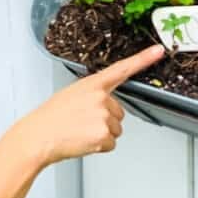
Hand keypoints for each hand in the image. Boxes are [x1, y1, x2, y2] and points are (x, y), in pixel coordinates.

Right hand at [21, 45, 164, 167]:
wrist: (38, 136)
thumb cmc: (51, 117)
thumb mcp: (71, 95)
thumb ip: (92, 94)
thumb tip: (105, 104)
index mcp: (92, 84)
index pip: (123, 68)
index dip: (143, 59)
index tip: (159, 51)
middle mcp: (101, 97)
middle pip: (119, 112)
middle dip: (104, 120)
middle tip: (81, 122)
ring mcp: (104, 115)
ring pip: (115, 129)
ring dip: (100, 134)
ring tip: (79, 131)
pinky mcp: (104, 134)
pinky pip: (110, 144)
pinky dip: (98, 146)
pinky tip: (82, 140)